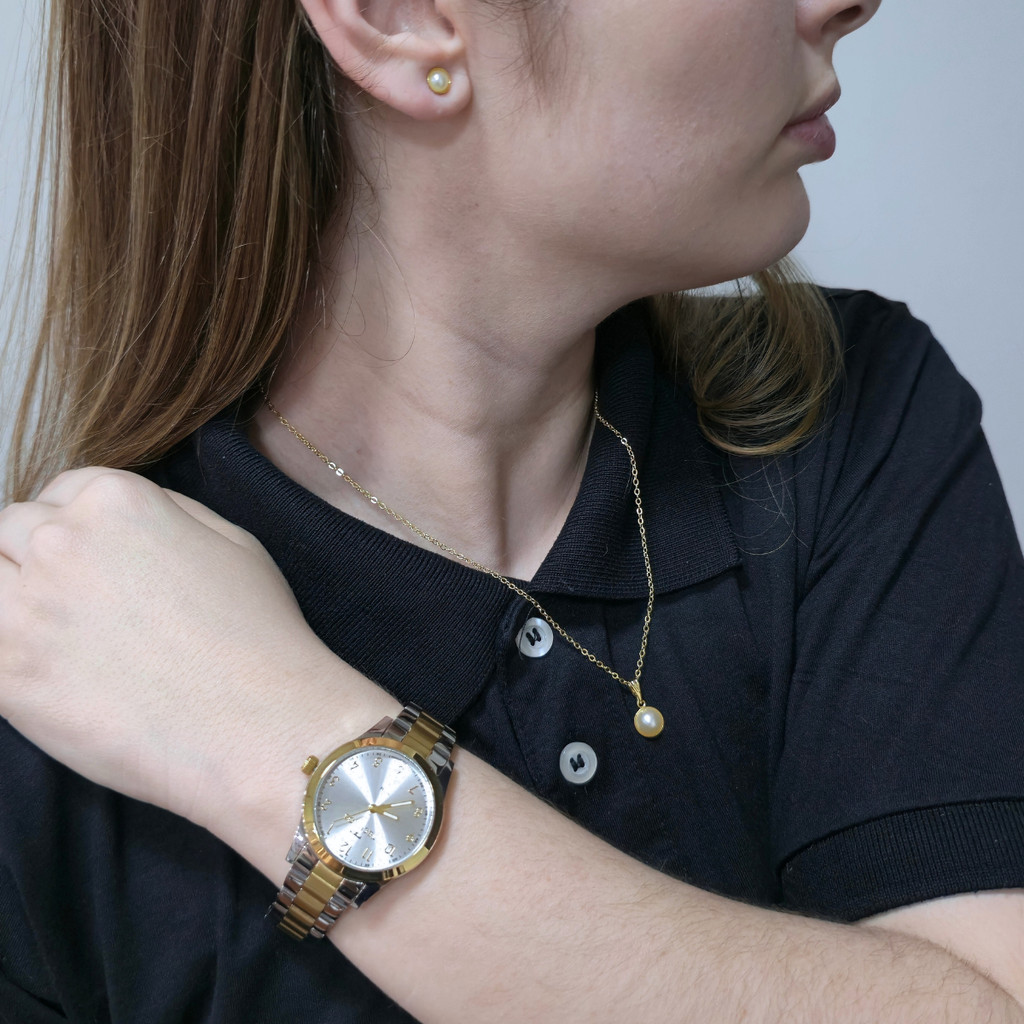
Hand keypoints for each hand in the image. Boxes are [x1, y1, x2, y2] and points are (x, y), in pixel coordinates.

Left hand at [0, 467, 336, 825]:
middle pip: (12, 530)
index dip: (79, 526)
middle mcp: (62, 541)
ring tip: (54, 635)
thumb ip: (168, 512)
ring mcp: (26, 607)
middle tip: (78, 604)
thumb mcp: (234, 543)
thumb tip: (126, 516)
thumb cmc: (259, 637)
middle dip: (38, 558)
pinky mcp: (7, 674)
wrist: (258, 724)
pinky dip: (7, 653)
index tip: (93, 562)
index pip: (61, 490)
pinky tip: (41, 671)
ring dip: (11, 600)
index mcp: (117, 501)